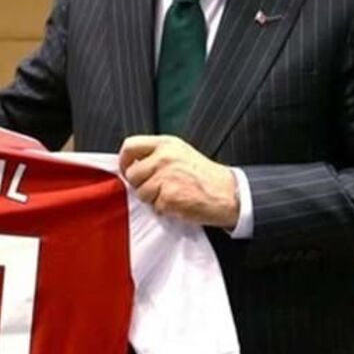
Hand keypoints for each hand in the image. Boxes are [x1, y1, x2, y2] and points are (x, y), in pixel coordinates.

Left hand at [119, 135, 238, 226]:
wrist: (229, 194)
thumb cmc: (206, 176)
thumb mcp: (181, 154)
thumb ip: (157, 155)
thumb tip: (132, 165)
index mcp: (166, 144)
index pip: (130, 146)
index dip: (124, 161)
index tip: (127, 170)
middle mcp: (164, 157)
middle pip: (132, 174)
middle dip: (140, 185)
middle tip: (157, 188)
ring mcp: (165, 177)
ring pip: (141, 193)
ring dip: (152, 199)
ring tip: (172, 195)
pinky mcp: (169, 197)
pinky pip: (154, 207)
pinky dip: (164, 209)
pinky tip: (179, 204)